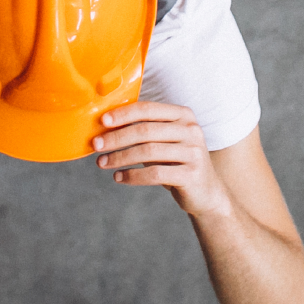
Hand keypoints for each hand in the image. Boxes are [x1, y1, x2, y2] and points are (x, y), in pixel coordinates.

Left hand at [93, 101, 230, 219]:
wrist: (207, 194)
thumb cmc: (177, 162)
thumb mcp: (165, 141)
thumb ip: (144, 130)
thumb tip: (106, 126)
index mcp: (183, 114)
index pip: (148, 109)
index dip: (123, 114)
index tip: (102, 121)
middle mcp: (191, 129)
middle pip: (145, 130)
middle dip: (116, 138)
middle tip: (96, 145)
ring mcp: (193, 152)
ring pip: (148, 152)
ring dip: (120, 157)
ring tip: (102, 163)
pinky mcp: (192, 174)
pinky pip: (155, 174)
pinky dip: (133, 176)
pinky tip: (119, 177)